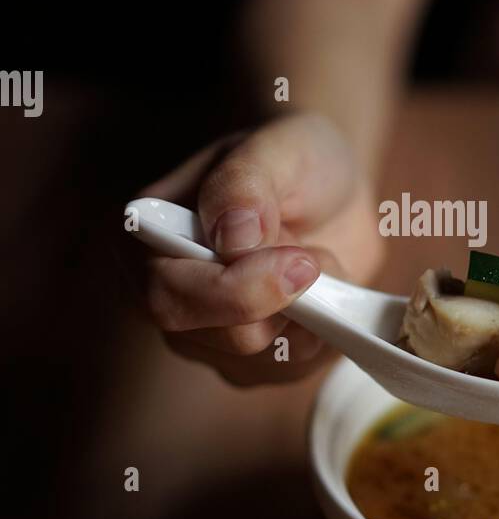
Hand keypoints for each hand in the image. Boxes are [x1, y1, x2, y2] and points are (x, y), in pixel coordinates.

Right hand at [132, 112, 383, 384]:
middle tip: (319, 259)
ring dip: (308, 315)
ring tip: (319, 259)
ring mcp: (204, 334)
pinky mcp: (250, 360)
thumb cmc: (292, 161)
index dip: (233, 290)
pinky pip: (288, 372)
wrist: (330, 191)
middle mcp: (163, 293)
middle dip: (280, 304)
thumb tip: (232, 236)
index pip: (166, 292)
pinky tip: (326, 293)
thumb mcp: (277, 146)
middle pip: (210, 336)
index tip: (298, 262)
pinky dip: (322, 335)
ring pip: (255, 360)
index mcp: (147, 235)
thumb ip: (246, 183)